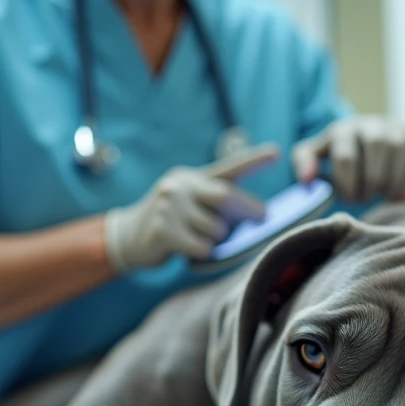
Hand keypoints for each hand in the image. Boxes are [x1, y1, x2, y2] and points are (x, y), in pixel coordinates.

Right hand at [104, 144, 279, 271]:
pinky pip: (200, 246)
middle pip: (225, 196)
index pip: (228, 167)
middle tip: (262, 217)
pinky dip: (202, 252)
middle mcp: (180, 186)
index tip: (278, 153)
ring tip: (202, 239)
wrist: (126, 236)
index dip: (254, 160)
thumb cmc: (169, 222)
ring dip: (217, 239)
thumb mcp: (189, 203)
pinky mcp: (162, 228)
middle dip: (248, 208)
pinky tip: (189, 251)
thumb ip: (215, 202)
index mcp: (192, 177)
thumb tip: (254, 214)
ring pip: (215, 228)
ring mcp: (169, 206)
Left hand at [292, 116, 404, 202]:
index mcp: (342, 130)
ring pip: (397, 160)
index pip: (346, 158)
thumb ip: (304, 164)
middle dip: (369, 185)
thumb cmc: (338, 159)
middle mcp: (370, 123)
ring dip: (387, 184)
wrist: (369, 147)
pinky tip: (394, 183)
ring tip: (378, 191)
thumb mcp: (315, 158)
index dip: (347, 186)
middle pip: (375, 157)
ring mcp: (396, 128)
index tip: (347, 198)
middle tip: (365, 197)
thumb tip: (306, 179)